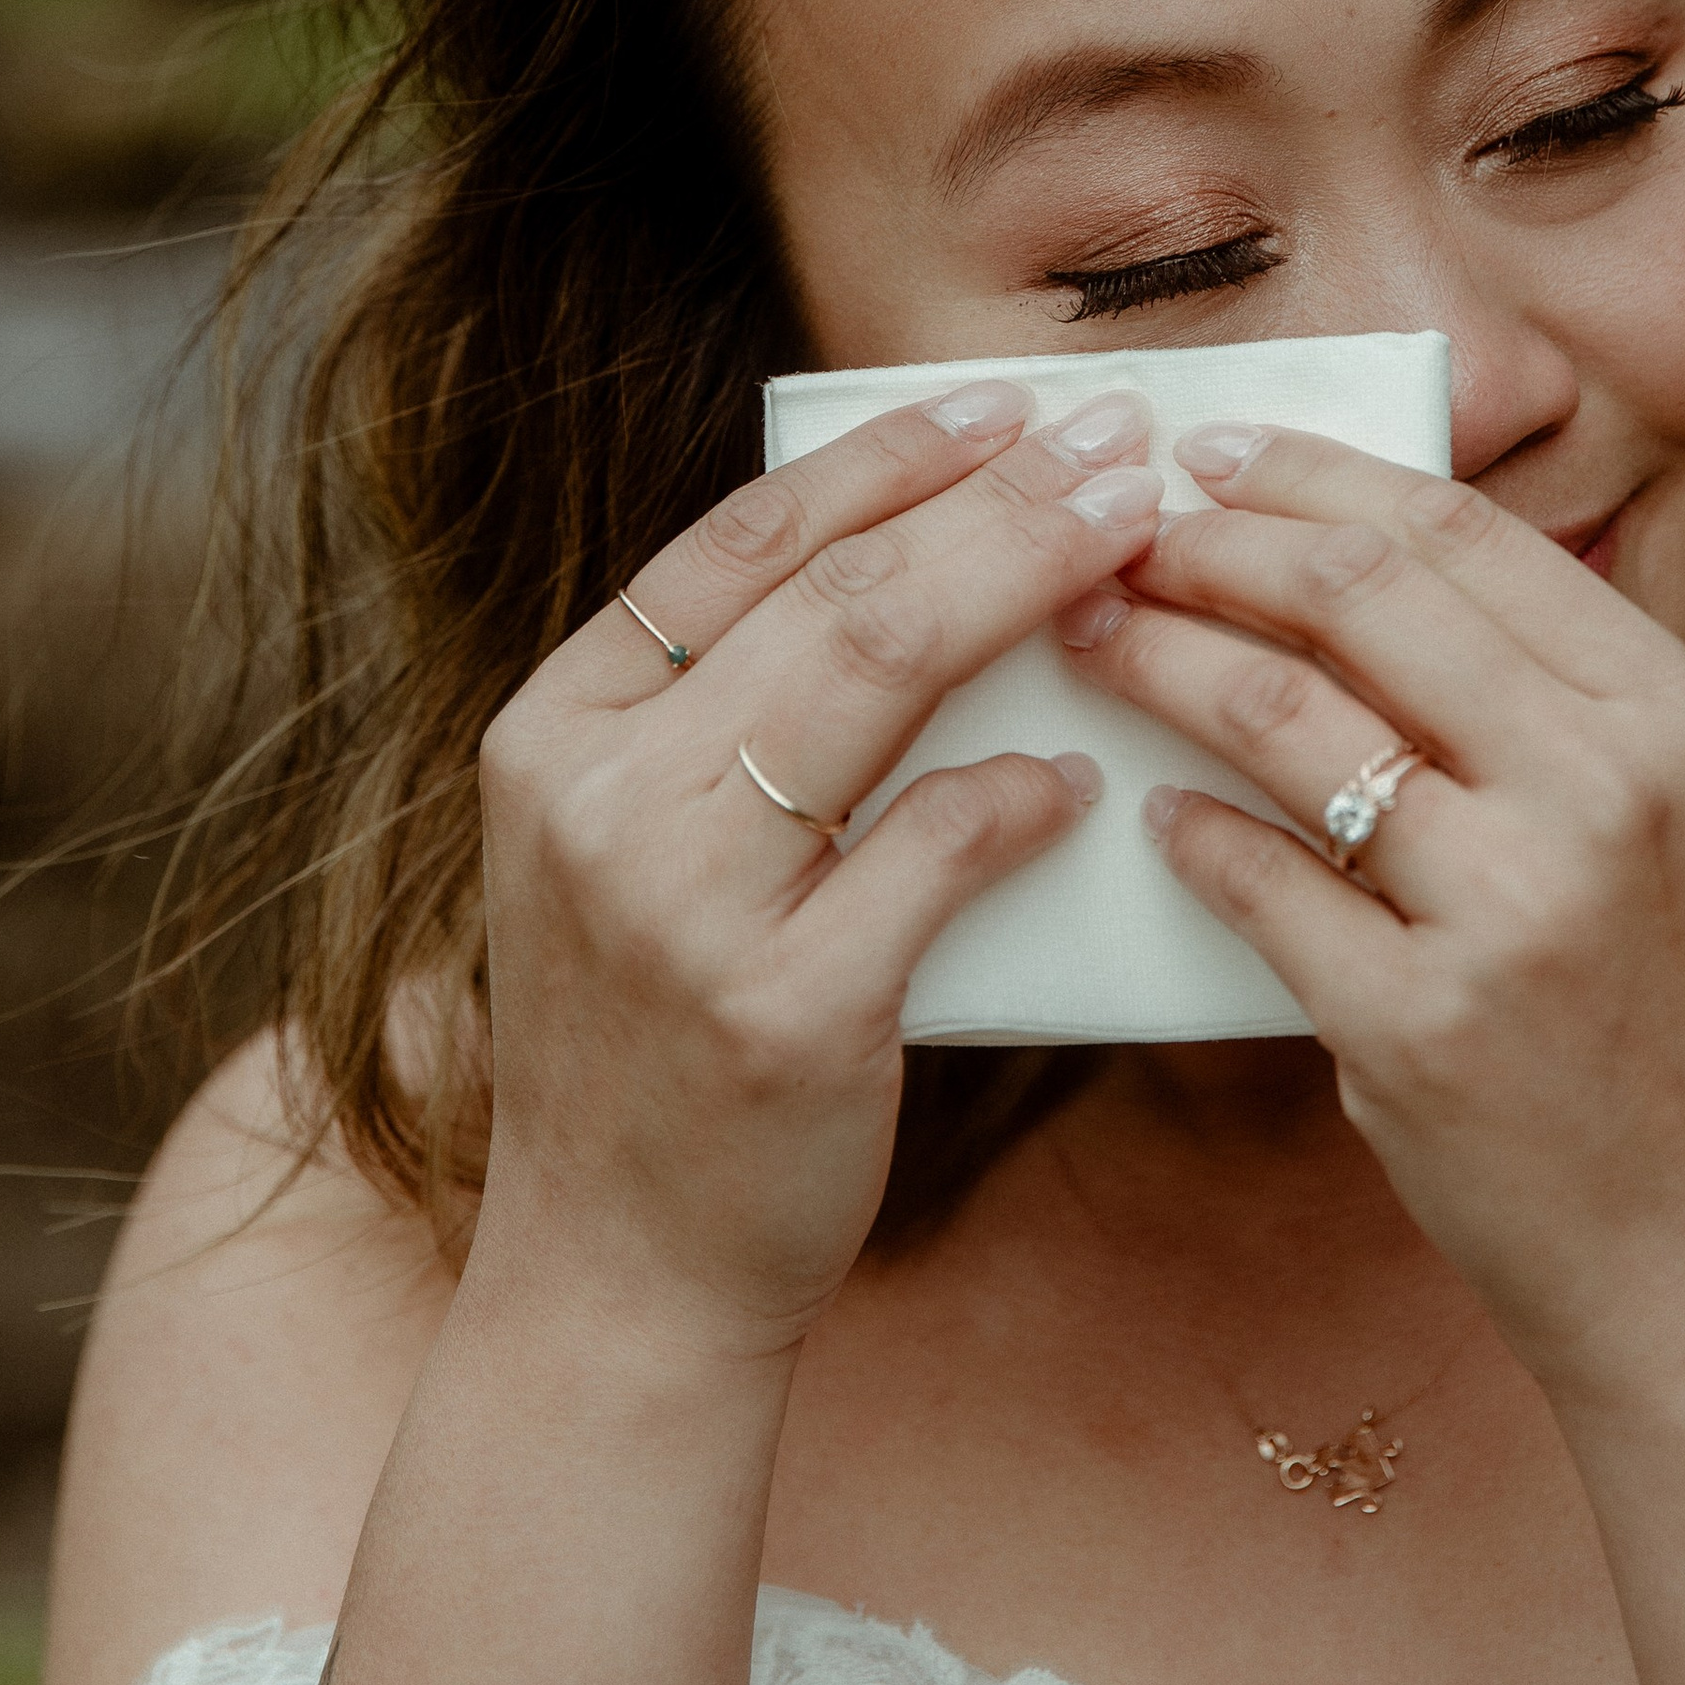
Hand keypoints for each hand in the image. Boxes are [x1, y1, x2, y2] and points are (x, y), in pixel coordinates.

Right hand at [468, 384, 1161, 1355]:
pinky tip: (1076, 780)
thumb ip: (729, 717)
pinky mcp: (781, 1011)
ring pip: (882, 679)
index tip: (1000, 405)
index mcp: (556, 729)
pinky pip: (933, 853)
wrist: (616, 1279)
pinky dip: (1016, 800)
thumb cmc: (656, 1042)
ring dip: (1024, 588)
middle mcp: (602, 797)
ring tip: (1127, 540)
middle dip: (991, 499)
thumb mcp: (634, 850)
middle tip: (1112, 447)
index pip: (736, 543)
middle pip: (832, 590)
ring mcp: (683, 904)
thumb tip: (917, 562)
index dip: (881, 461)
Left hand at [1065, 434, 1684, 1408]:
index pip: (1458, 533)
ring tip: (1094, 642)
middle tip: (1115, 538)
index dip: (1312, 477)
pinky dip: (1188, 834)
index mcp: (1669, 712)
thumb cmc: (1674, 1024)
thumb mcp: (1674, 821)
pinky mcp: (1421, 1028)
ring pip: (1284, 722)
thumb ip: (1551, 694)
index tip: (1210, 456)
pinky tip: (1151, 809)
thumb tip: (1353, 559)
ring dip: (1162, 663)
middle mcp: (1605, 789)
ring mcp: (1514, 911)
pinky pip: (1257, 883)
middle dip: (1212, 547)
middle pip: (1359, 597)